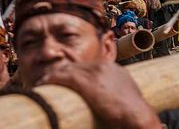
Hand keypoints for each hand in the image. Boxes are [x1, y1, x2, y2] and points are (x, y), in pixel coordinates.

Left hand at [37, 62, 161, 128]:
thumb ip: (117, 92)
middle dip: (65, 73)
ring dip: (55, 76)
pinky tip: (43, 83)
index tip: (69, 80)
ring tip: (44, 82)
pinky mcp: (85, 80)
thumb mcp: (127, 95)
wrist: (135, 112)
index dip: (77, 73)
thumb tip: (113, 101)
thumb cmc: (132, 110)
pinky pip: (62, 76)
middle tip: (53, 80)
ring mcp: (93, 72)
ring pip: (68, 69)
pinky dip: (51, 78)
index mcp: (112, 69)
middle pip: (78, 66)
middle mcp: (102, 66)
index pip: (89, 67)